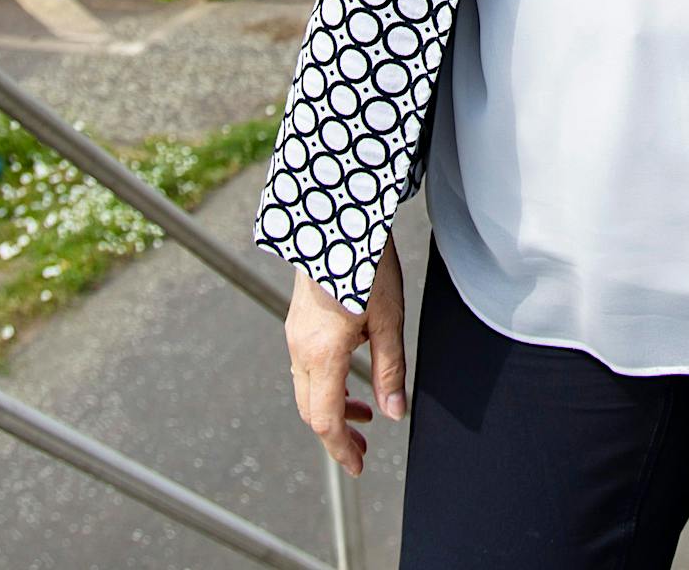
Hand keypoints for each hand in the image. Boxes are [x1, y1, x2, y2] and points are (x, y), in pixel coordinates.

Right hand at [284, 236, 406, 477]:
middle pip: (311, 409)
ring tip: (364, 413)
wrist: (339, 223)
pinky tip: (350, 375)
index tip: (358, 466)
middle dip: (337, 434)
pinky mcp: (297, 322)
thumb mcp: (389, 321)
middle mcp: (300, 350)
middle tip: (361, 448)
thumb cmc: (368, 267)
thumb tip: (393, 414)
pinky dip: (326, 384)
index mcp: (322, 355)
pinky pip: (305, 366)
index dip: (342, 449)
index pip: (326, 420)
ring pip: (306, 389)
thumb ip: (390, 370)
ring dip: (332, 407)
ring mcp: (294, 335)